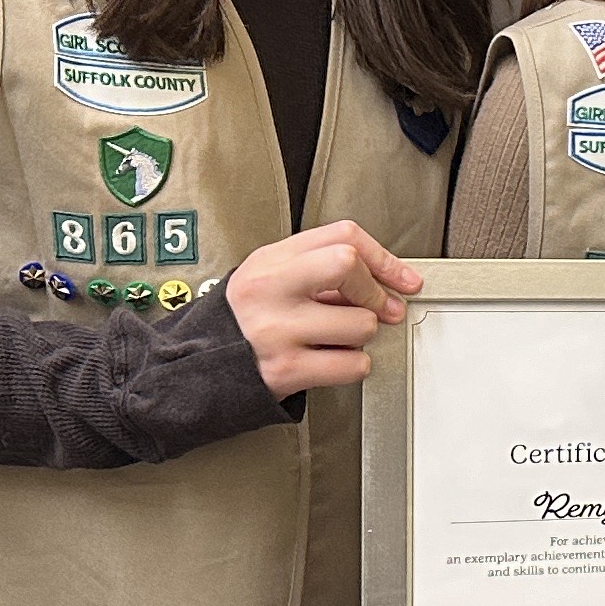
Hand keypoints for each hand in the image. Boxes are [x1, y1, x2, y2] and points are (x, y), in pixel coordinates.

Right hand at [227, 221, 422, 399]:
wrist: (201, 366)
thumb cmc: (246, 320)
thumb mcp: (273, 277)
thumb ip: (322, 269)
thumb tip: (387, 283)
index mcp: (271, 261)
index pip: (343, 237)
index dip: (383, 258)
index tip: (402, 279)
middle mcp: (270, 290)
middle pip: (347, 264)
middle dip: (374, 291)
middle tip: (379, 307)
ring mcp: (277, 329)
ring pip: (361, 323)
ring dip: (361, 335)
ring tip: (336, 337)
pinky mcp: (287, 369)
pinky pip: (353, 364)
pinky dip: (353, 365)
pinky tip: (331, 360)